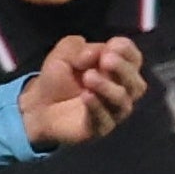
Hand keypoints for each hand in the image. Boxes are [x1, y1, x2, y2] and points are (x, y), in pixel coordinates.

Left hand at [18, 34, 145, 146]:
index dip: (127, 51)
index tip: (112, 45)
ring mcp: (112, 112)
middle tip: (105, 60)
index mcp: (118, 69)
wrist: (38, 106)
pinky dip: (96, 106)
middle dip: (123, 68)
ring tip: (89, 77)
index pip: (134, 59)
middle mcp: (122, 91)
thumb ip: (78, 47)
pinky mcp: (99, 128)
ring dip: (108, 87)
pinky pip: (104, 119)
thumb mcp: (63, 53)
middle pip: (136, 83)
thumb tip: (95, 52)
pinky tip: (86, 96)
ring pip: (122, 101)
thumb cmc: (58, 78)